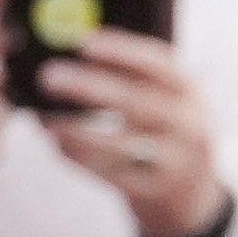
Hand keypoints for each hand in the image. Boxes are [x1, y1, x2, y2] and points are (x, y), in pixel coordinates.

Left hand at [41, 26, 224, 236]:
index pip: (160, 65)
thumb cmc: (162, 132)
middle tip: (49, 77)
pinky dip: (82, 159)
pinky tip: (58, 144)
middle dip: (89, 88)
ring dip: (78, 131)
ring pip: (123, 145)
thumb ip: (131, 78)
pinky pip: (113, 174)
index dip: (121, 51)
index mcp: (190, 93)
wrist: (192, 195)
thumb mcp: (165, 101)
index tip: (82, 41)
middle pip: (137, 103)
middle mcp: (190, 126)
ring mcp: (177, 164)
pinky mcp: (156, 192)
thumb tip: (74, 52)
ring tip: (46, 120)